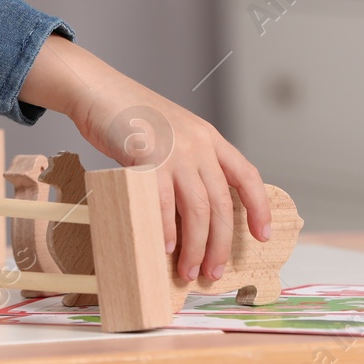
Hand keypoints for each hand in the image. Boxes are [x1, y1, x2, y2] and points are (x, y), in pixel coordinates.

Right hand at [18, 33, 271, 282]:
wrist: (99, 91)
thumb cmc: (132, 117)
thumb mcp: (174, 133)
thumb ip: (188, 163)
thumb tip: (190, 213)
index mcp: (210, 138)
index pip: (247, 175)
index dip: (259, 208)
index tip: (263, 236)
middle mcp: (198, 145)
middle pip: (220, 204)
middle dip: (220, 244)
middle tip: (214, 272)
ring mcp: (174, 152)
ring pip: (197, 210)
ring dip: (195, 246)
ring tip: (188, 270)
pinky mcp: (148, 159)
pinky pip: (163, 203)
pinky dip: (165, 230)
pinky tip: (165, 248)